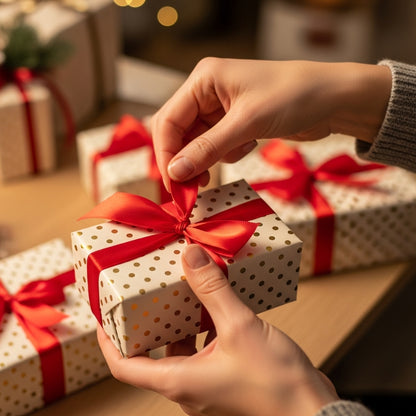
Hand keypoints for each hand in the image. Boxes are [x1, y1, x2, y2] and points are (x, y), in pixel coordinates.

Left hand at [97, 244, 338, 415]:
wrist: (311, 409)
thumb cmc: (275, 381)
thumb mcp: (239, 326)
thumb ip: (212, 290)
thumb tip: (190, 256)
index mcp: (179, 380)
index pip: (123, 365)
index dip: (107, 339)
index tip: (105, 313)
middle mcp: (187, 386)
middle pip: (152, 353)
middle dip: (148, 321)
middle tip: (146, 292)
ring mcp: (206, 384)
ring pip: (180, 349)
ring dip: (179, 321)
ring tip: (181, 291)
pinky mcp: (224, 377)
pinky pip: (202, 349)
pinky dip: (203, 327)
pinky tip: (215, 305)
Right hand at [151, 58, 390, 187]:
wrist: (335, 99)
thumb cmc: (294, 97)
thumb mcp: (247, 122)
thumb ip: (208, 148)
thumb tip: (175, 172)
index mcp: (203, 79)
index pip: (169, 120)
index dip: (166, 154)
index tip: (173, 184)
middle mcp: (208, 92)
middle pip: (179, 132)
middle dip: (184, 160)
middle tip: (191, 188)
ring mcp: (222, 108)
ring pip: (198, 142)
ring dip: (208, 159)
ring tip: (224, 166)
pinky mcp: (236, 123)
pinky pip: (218, 145)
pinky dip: (228, 153)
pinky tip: (248, 146)